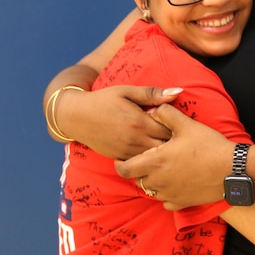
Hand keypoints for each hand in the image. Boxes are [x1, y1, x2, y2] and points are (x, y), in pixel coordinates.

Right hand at [56, 85, 178, 158]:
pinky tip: (151, 150)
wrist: (76, 116)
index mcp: (139, 121)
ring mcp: (126, 151)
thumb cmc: (103, 100)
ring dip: (162, 152)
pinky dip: (148, 159)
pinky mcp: (119, 158)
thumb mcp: (127, 91)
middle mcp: (134, 139)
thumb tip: (178, 92)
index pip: (170, 129)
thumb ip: (152, 94)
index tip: (178, 122)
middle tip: (176, 135)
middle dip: (173, 142)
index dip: (177, 126)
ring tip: (166, 144)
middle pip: (165, 147)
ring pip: (154, 159)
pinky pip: (140, 163)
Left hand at [114, 103, 235, 209]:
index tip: (123, 158)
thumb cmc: (208, 146)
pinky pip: (166, 202)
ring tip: (162, 170)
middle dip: (138, 171)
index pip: (124, 169)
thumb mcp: (186, 124)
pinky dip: (166, 194)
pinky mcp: (182, 203)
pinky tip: (174, 184)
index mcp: (155, 162)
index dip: (120, 164)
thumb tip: (152, 109)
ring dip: (152, 182)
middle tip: (147, 160)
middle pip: (136, 181)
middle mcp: (158, 181)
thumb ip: (165, 114)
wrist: (231, 170)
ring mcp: (170, 194)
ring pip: (150, 191)